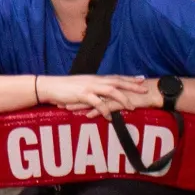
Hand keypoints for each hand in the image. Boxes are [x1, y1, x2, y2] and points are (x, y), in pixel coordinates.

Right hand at [40, 74, 155, 115]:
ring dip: (122, 98)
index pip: (115, 77)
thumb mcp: (81, 86)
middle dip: (132, 85)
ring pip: (111, 91)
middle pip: (117, 81)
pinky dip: (105, 110)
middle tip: (145, 89)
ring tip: (132, 106)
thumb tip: (101, 96)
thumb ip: (92, 90)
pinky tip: (110, 117)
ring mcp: (89, 87)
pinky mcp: (82, 95)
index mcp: (95, 78)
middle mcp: (94, 81)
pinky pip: (97, 103)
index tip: (140, 80)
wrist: (50, 86)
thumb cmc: (64, 88)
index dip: (128, 78)